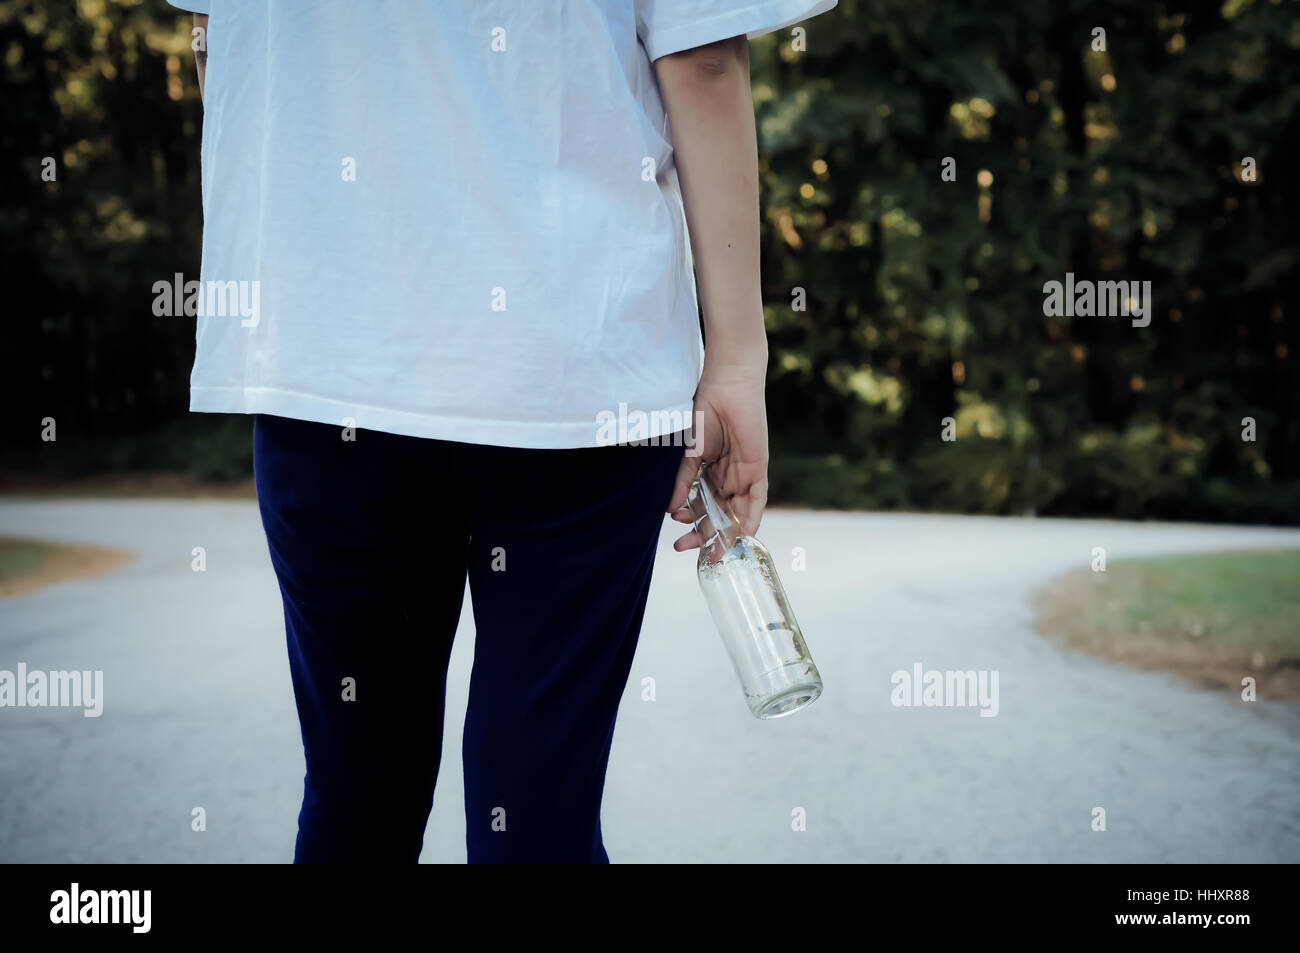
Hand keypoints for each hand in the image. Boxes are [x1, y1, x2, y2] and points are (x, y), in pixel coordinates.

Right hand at [666, 363, 768, 550]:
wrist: (726, 385)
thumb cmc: (706, 410)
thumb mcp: (689, 452)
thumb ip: (683, 481)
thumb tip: (671, 509)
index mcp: (711, 472)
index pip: (703, 508)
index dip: (692, 526)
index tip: (679, 542)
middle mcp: (728, 478)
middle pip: (718, 515)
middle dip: (703, 534)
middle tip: (685, 548)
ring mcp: (744, 474)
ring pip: (736, 513)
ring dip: (723, 532)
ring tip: (707, 548)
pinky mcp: (758, 468)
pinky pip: (757, 500)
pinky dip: (751, 519)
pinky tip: (743, 535)